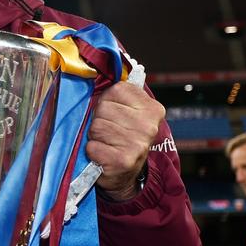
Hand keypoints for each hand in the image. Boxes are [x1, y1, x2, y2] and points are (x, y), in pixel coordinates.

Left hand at [88, 82, 163, 199]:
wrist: (126, 176)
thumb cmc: (122, 139)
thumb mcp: (128, 113)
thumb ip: (119, 94)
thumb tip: (101, 68)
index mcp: (152, 109)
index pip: (114, 90)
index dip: (106, 103)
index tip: (113, 115)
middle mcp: (148, 126)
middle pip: (103, 108)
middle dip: (99, 121)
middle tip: (109, 134)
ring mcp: (137, 144)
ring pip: (96, 127)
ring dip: (95, 137)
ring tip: (106, 144)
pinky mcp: (123, 161)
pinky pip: (93, 147)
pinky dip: (93, 152)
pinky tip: (103, 156)